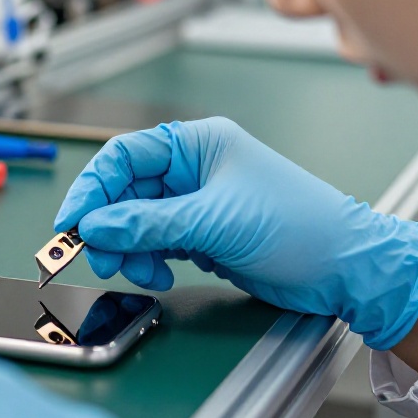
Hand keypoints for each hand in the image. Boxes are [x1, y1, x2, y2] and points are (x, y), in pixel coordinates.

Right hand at [54, 117, 417, 350]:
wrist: (345, 269)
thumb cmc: (299, 226)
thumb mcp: (215, 222)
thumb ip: (149, 224)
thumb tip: (96, 225)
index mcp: (198, 144)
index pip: (124, 156)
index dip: (92, 188)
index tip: (72, 222)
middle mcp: (194, 168)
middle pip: (124, 191)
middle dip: (108, 225)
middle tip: (98, 257)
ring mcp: (197, 202)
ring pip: (136, 220)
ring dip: (127, 248)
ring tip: (140, 272)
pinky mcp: (202, 233)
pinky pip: (155, 242)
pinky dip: (148, 259)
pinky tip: (159, 274)